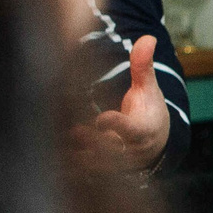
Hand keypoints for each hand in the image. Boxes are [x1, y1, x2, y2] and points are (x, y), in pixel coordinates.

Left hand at [71, 36, 170, 173]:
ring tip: (59, 147)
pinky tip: (55, 160)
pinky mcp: (106, 171)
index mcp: (142, 129)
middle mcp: (131, 150)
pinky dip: (73, 169)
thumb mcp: (148, 89)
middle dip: (94, 144)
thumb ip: (143, 66)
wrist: (157, 142)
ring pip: (99, 166)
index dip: (116, 125)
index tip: (102, 119)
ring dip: (79, 158)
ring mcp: (118, 164)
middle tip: (75, 133)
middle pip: (112, 151)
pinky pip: (89, 174)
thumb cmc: (148, 111)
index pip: (130, 129)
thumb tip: (147, 38)